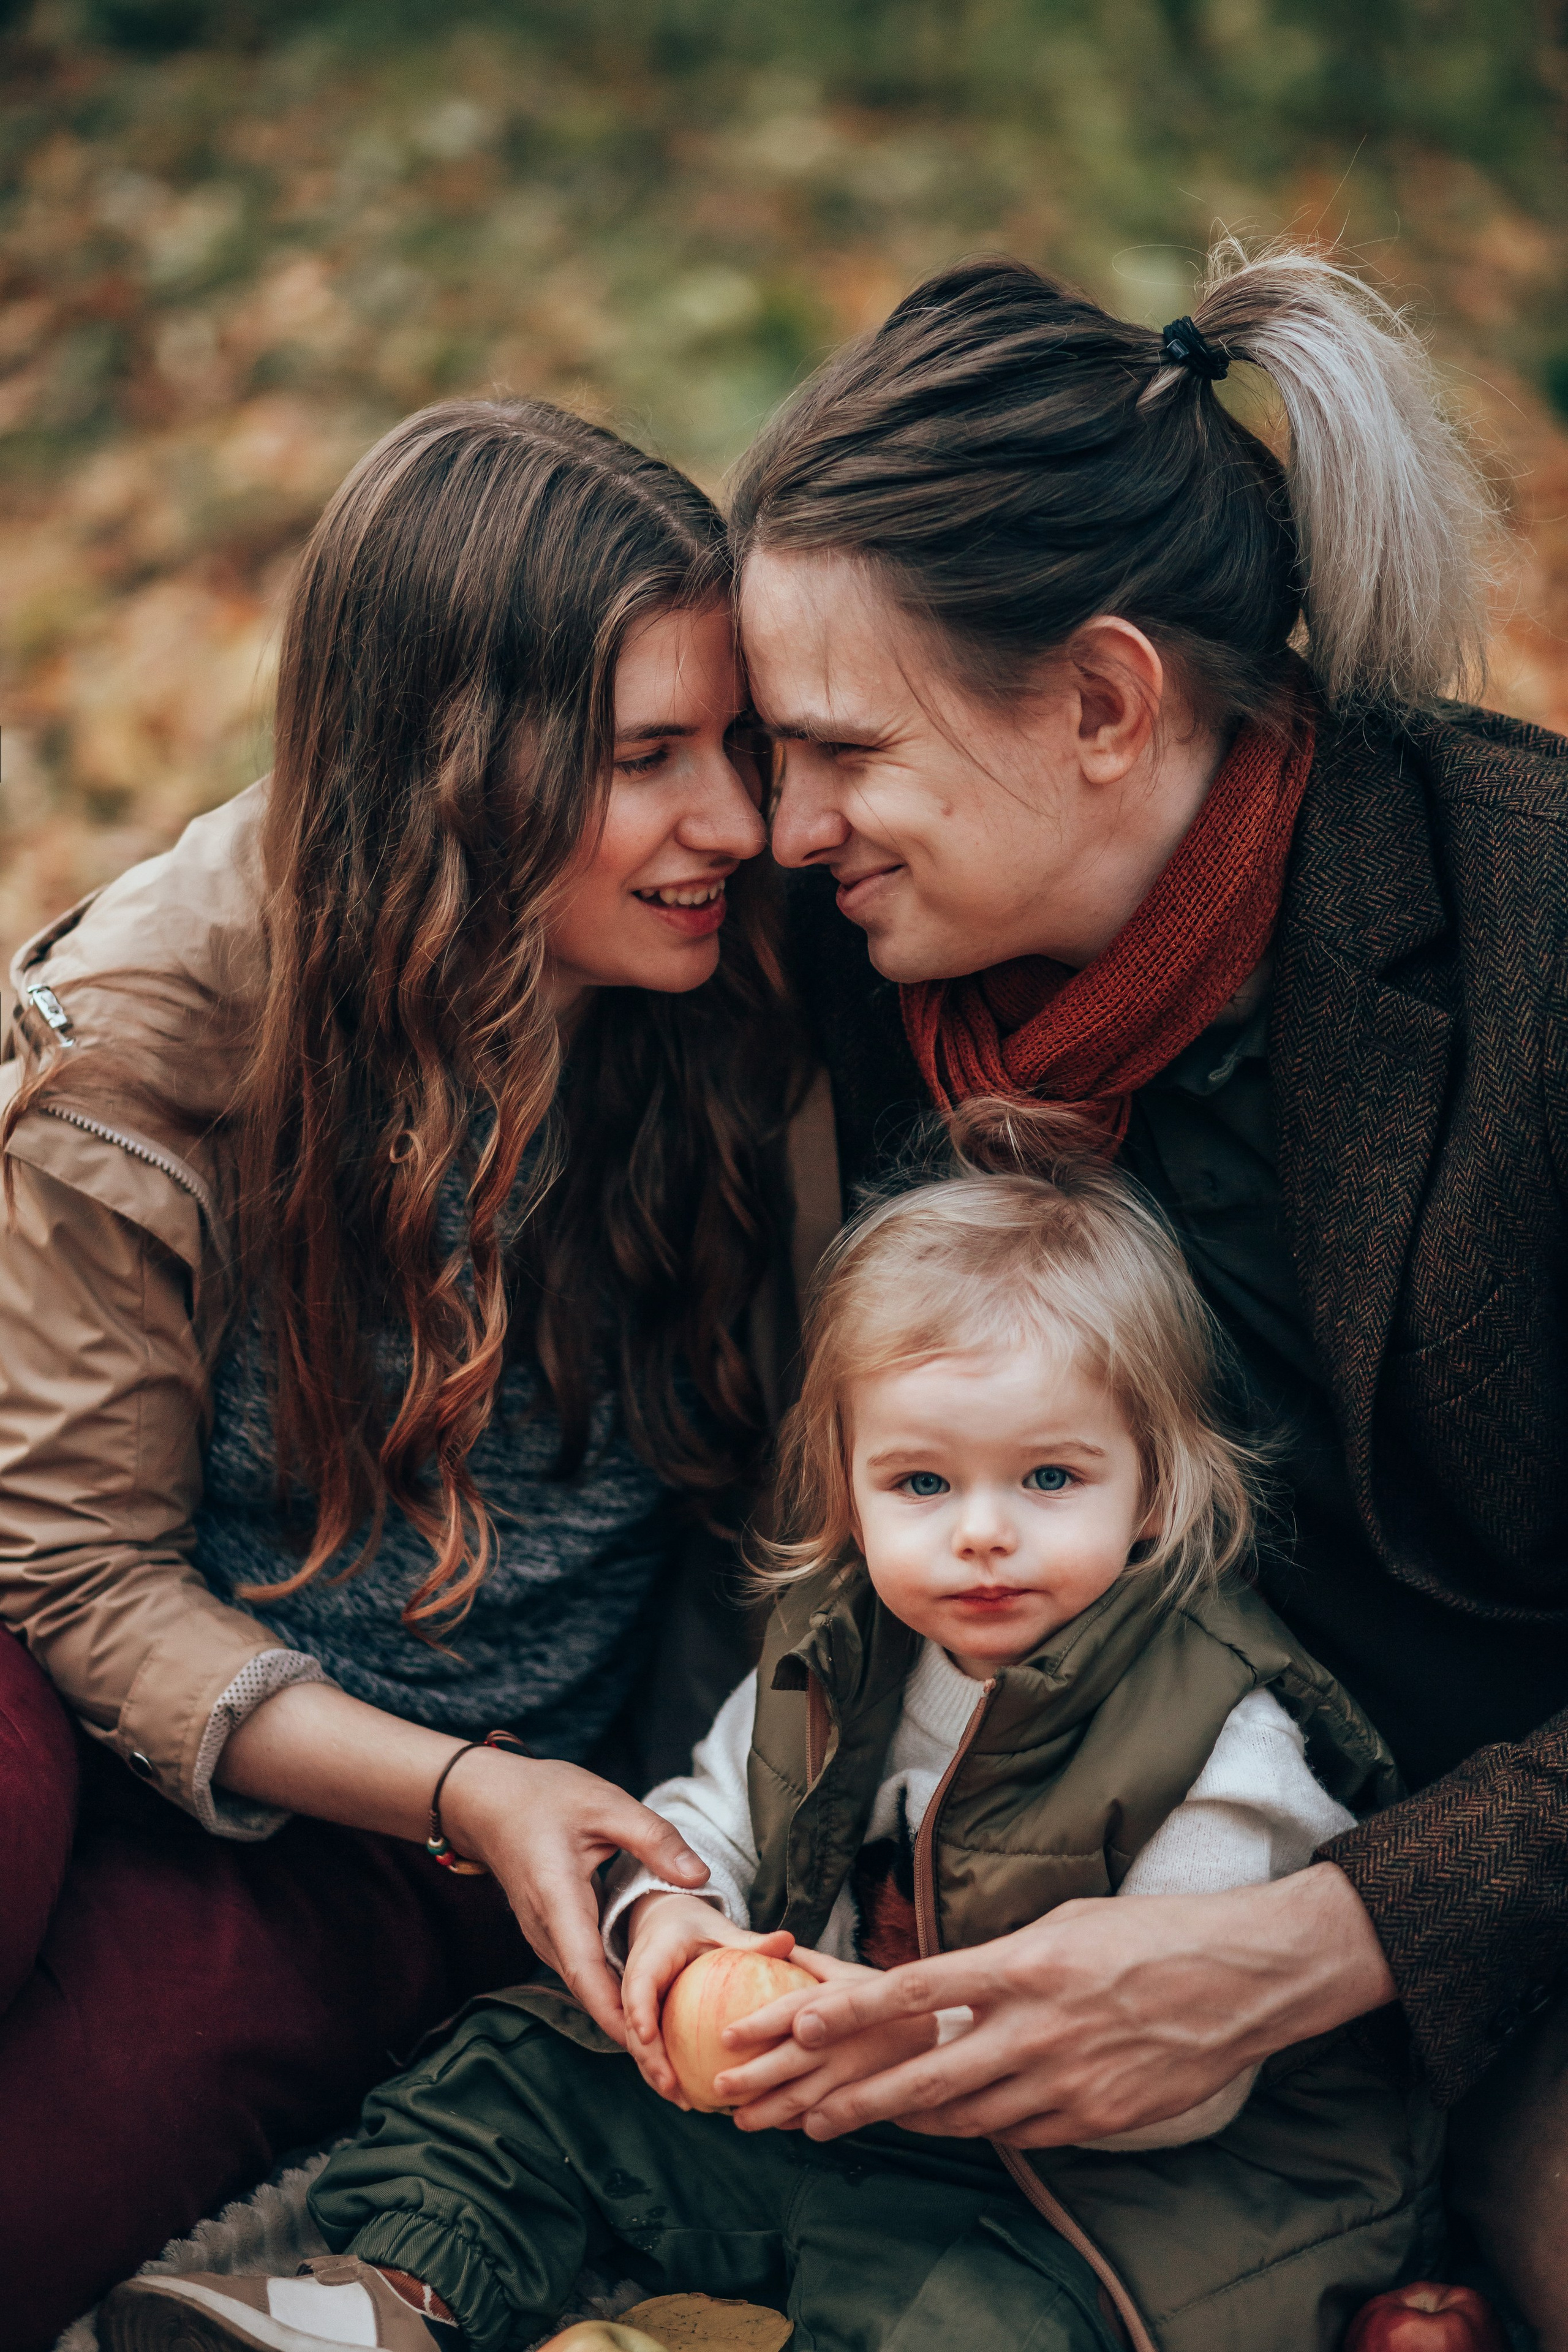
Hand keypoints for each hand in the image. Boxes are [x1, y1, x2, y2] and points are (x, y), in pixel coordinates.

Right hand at [442, 1754, 710, 2043]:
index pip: (587, 1972)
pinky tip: (647, 2010)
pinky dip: (613, 1998)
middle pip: (590, 1995)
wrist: (485, 1801)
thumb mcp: (605, 1804)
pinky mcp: (551, 1935)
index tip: (650, 2051)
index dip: (618, 2015)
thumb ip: (654, 1839)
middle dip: (630, 2037)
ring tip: (670, 2058)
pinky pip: (583, 1974)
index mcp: (559, 1900)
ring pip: (587, 1990)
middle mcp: (547, 1931)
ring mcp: (545, 1937)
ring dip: (624, 2022)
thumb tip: (701, 1876)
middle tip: (675, 2082)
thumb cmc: (543, 1797)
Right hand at [621, 1893, 800, 2101]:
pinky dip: (664, 2071)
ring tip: (683, 2100)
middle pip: (632, 2024)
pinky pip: (649, 2048)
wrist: (665, 1923)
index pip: (639, 1984)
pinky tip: (689, 2096)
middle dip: (648, 2058)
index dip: (639, 2010)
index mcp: (651, 1956)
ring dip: (655, 2074)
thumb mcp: (719, 1930)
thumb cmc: (695, 1927)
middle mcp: (636, 1982)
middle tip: (671, 2086)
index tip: (648, 2036)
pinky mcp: (644, 2020)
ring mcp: (636, 2005)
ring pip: (637, 2043)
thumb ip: (748, 1941)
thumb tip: (789, 1940)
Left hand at [713, 1950, 939, 2132]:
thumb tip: (775, 1944)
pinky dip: (802, 2125)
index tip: (725, 2036)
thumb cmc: (889, 2000)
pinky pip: (828, 2118)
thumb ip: (813, 1964)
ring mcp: (856, 2075)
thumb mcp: (854, 1974)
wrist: (943, 2037)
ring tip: (739, 2120)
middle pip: (791, 2063)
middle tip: (718, 2087)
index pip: (792, 2010)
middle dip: (752, 2078)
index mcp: (839, 2001)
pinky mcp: (867, 2101)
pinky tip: (781, 2127)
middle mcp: (845, 2040)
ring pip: (805, 2100)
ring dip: (769, 2112)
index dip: (758, 2023)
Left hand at [742, 1866, 1395, 2144]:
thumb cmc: (1149, 1934)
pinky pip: (1017, 2132)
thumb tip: (946, 1988)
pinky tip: (947, 2124)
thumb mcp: (1063, 1923)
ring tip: (846, 2122)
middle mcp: (1035, 2026)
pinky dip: (977, 2127)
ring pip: (962, 2115)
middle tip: (794, 2115)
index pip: (913, 1991)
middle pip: (921, 2076)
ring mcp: (1066, 2080)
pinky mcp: (1096, 2119)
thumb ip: (1000, 1961)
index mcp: (1022, 1964)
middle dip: (848, 2099)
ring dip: (903, 2121)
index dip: (847, 2015)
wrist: (1241, 1978)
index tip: (791, 2028)